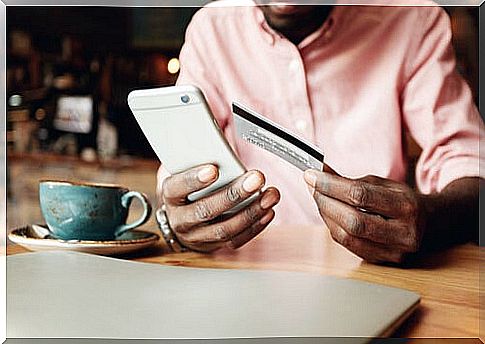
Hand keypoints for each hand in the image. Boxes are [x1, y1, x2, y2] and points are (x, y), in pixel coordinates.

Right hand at [158, 164, 279, 251]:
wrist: (180, 219)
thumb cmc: (186, 188)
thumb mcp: (183, 169)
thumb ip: (197, 153)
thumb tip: (222, 123)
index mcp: (170, 195)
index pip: (177, 188)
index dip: (194, 179)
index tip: (213, 169)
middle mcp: (181, 219)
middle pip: (206, 210)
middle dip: (234, 194)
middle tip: (256, 178)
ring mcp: (198, 235)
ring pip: (224, 228)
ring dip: (251, 211)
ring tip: (270, 194)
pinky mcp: (215, 245)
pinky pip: (236, 240)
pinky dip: (255, 227)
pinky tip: (267, 211)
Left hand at [304, 170, 422, 263]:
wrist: (429, 225)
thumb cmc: (402, 200)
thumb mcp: (382, 184)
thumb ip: (350, 180)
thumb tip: (319, 173)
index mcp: (406, 206)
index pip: (360, 195)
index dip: (331, 185)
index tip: (312, 175)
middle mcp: (403, 233)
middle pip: (352, 220)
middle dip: (326, 201)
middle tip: (312, 186)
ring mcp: (394, 252)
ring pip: (347, 236)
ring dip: (326, 215)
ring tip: (318, 198)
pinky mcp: (383, 262)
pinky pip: (348, 246)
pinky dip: (334, 228)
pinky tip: (328, 214)